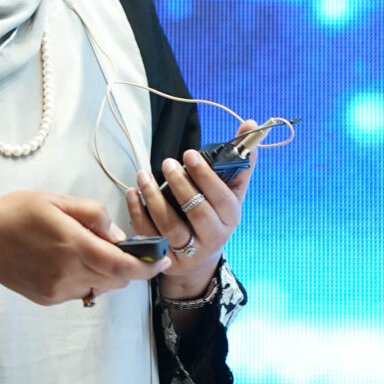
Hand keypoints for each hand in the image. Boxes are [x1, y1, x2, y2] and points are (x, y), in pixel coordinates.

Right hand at [0, 191, 167, 307]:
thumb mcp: (56, 200)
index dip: (147, 266)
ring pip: (100, 287)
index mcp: (73, 246)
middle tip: (128, 246)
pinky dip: (87, 277)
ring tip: (90, 247)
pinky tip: (70, 258)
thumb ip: (92, 215)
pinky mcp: (48, 300)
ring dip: (107, 272)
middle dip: (130, 267)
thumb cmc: (16, 212)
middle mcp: (69, 274)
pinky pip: (81, 291)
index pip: (121, 265)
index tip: (164, 259)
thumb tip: (117, 234)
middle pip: (116, 280)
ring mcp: (58, 291)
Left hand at [127, 126, 258, 305]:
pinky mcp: (167, 261)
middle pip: (196, 212)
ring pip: (170, 226)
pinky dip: (138, 214)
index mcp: (230, 216)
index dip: (204, 175)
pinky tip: (132, 193)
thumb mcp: (230, 188)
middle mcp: (213, 237)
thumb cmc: (215, 211)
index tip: (188, 154)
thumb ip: (239, 157)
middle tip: (167, 162)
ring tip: (143, 175)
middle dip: (180, 185)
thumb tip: (251, 122)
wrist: (201, 254)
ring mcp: (190, 252)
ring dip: (154, 198)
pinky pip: (150, 237)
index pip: (220, 196)